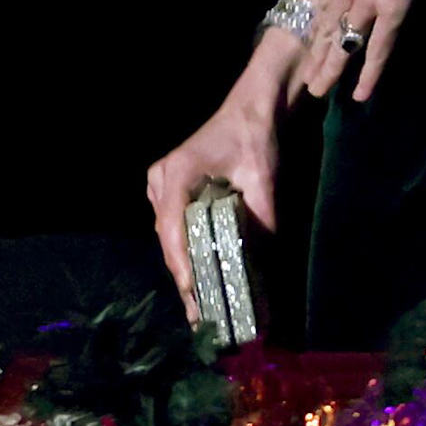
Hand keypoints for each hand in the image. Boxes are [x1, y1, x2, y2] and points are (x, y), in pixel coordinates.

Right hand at [146, 38, 301, 316]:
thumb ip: (263, 220)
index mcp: (177, 174)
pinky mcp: (168, 189)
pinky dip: (186, 251)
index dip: (182, 266)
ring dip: (185, 268)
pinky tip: (200, 278)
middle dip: (185, 278)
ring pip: (169, 236)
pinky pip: (174, 227)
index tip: (194, 296)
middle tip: (200, 317)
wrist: (252, 108)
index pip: (172, 229)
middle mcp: (160, 180)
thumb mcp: (263, 180)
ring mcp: (160, 184)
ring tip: (200, 306)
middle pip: (168, 239)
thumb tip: (265, 267)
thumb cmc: (255, 138)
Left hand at [297, 0, 425, 103]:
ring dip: (330, 69)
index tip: (312, 41)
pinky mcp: (390, 11)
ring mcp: (366, 3)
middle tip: (305, 79)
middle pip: (327, 29)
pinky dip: (370, 74)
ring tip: (317, 91)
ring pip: (343, 44)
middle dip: (316, 55)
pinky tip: (361, 95)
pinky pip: (378, 50)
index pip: (326, 4)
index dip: (319, 25)